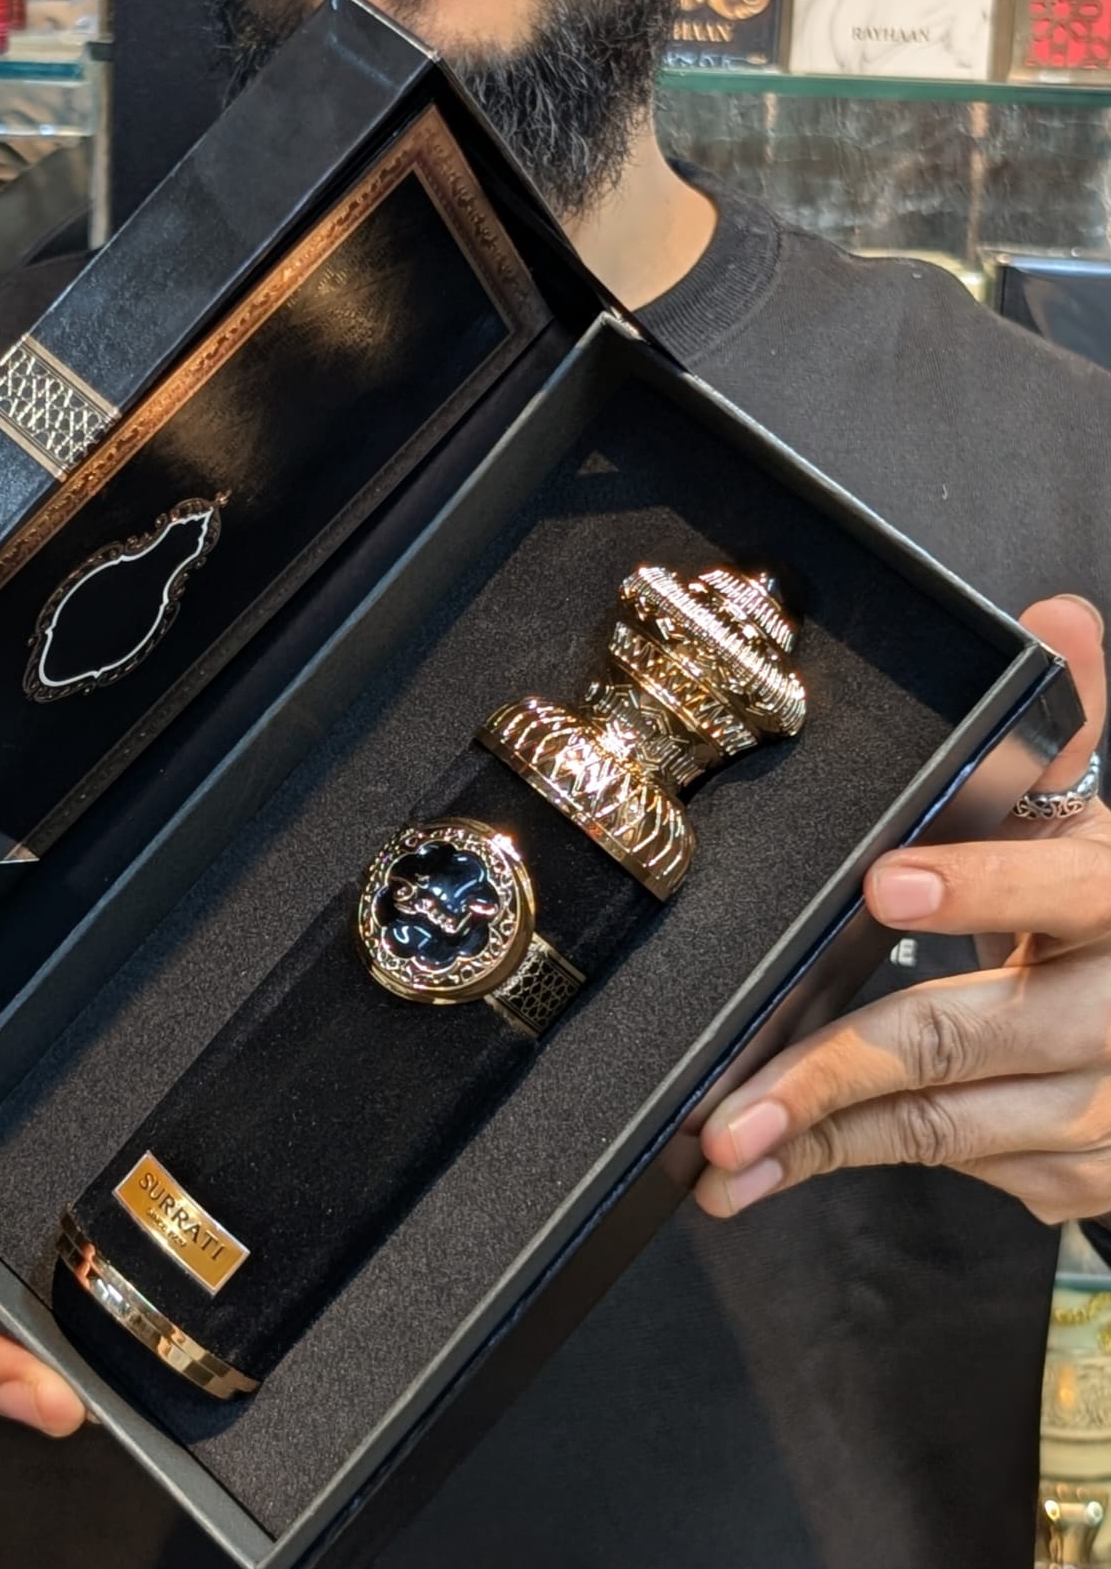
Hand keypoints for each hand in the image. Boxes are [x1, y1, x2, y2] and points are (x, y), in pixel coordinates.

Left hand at [696, 593, 1110, 1224]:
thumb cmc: (1102, 914)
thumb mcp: (1091, 828)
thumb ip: (1069, 730)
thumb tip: (1053, 618)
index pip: (1069, 881)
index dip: (984, 884)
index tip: (886, 884)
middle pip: (968, 1035)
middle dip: (837, 1071)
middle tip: (732, 1107)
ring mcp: (1106, 1106)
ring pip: (945, 1126)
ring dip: (820, 1142)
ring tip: (720, 1156)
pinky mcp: (1078, 1173)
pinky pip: (952, 1169)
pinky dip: (850, 1161)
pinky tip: (773, 1167)